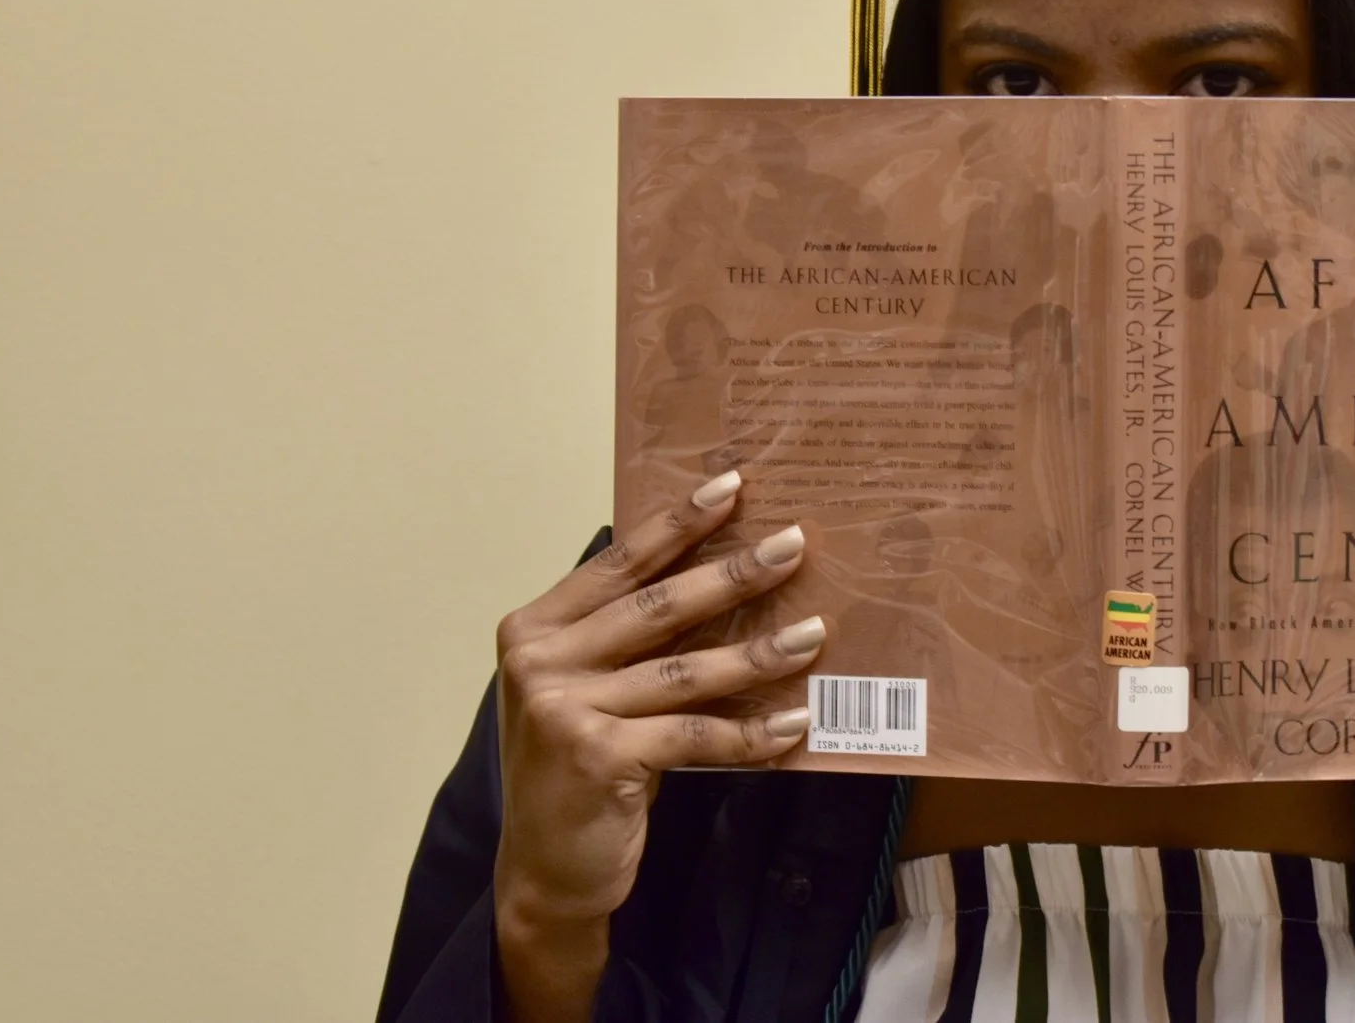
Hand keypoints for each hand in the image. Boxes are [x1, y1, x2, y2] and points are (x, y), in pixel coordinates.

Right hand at [491, 470, 820, 1021]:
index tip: (734, 485)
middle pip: (658, 606)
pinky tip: (796, 723)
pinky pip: (695, 735)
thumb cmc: (584, 764)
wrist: (547, 870)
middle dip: (734, 573)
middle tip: (796, 544)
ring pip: (685, 670)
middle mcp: (541, 660)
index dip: (679, 523)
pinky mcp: (598, 758)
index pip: (622, 563)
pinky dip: (750, 732)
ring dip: (759, 652)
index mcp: (536, 626)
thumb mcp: (594, 687)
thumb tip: (729, 575)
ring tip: (817, 633)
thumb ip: (635, 638)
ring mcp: (564, 709)